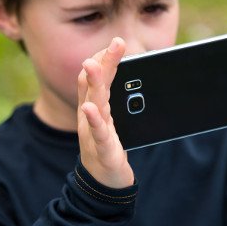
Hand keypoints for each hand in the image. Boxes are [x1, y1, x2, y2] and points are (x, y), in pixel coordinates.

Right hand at [77, 37, 134, 188]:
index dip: (103, 58)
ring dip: (94, 83)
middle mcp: (90, 116)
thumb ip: (117, 99)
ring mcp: (93, 132)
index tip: (115, 43)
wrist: (104, 182)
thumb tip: (136, 77)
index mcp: (95, 107)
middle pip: (94, 84)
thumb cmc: (108, 147)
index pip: (94, 77)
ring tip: (94, 65)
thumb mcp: (112, 120)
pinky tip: (91, 108)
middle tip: (115, 43)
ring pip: (93, 104)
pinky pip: (97, 133)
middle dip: (103, 62)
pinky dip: (93, 120)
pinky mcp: (102, 150)